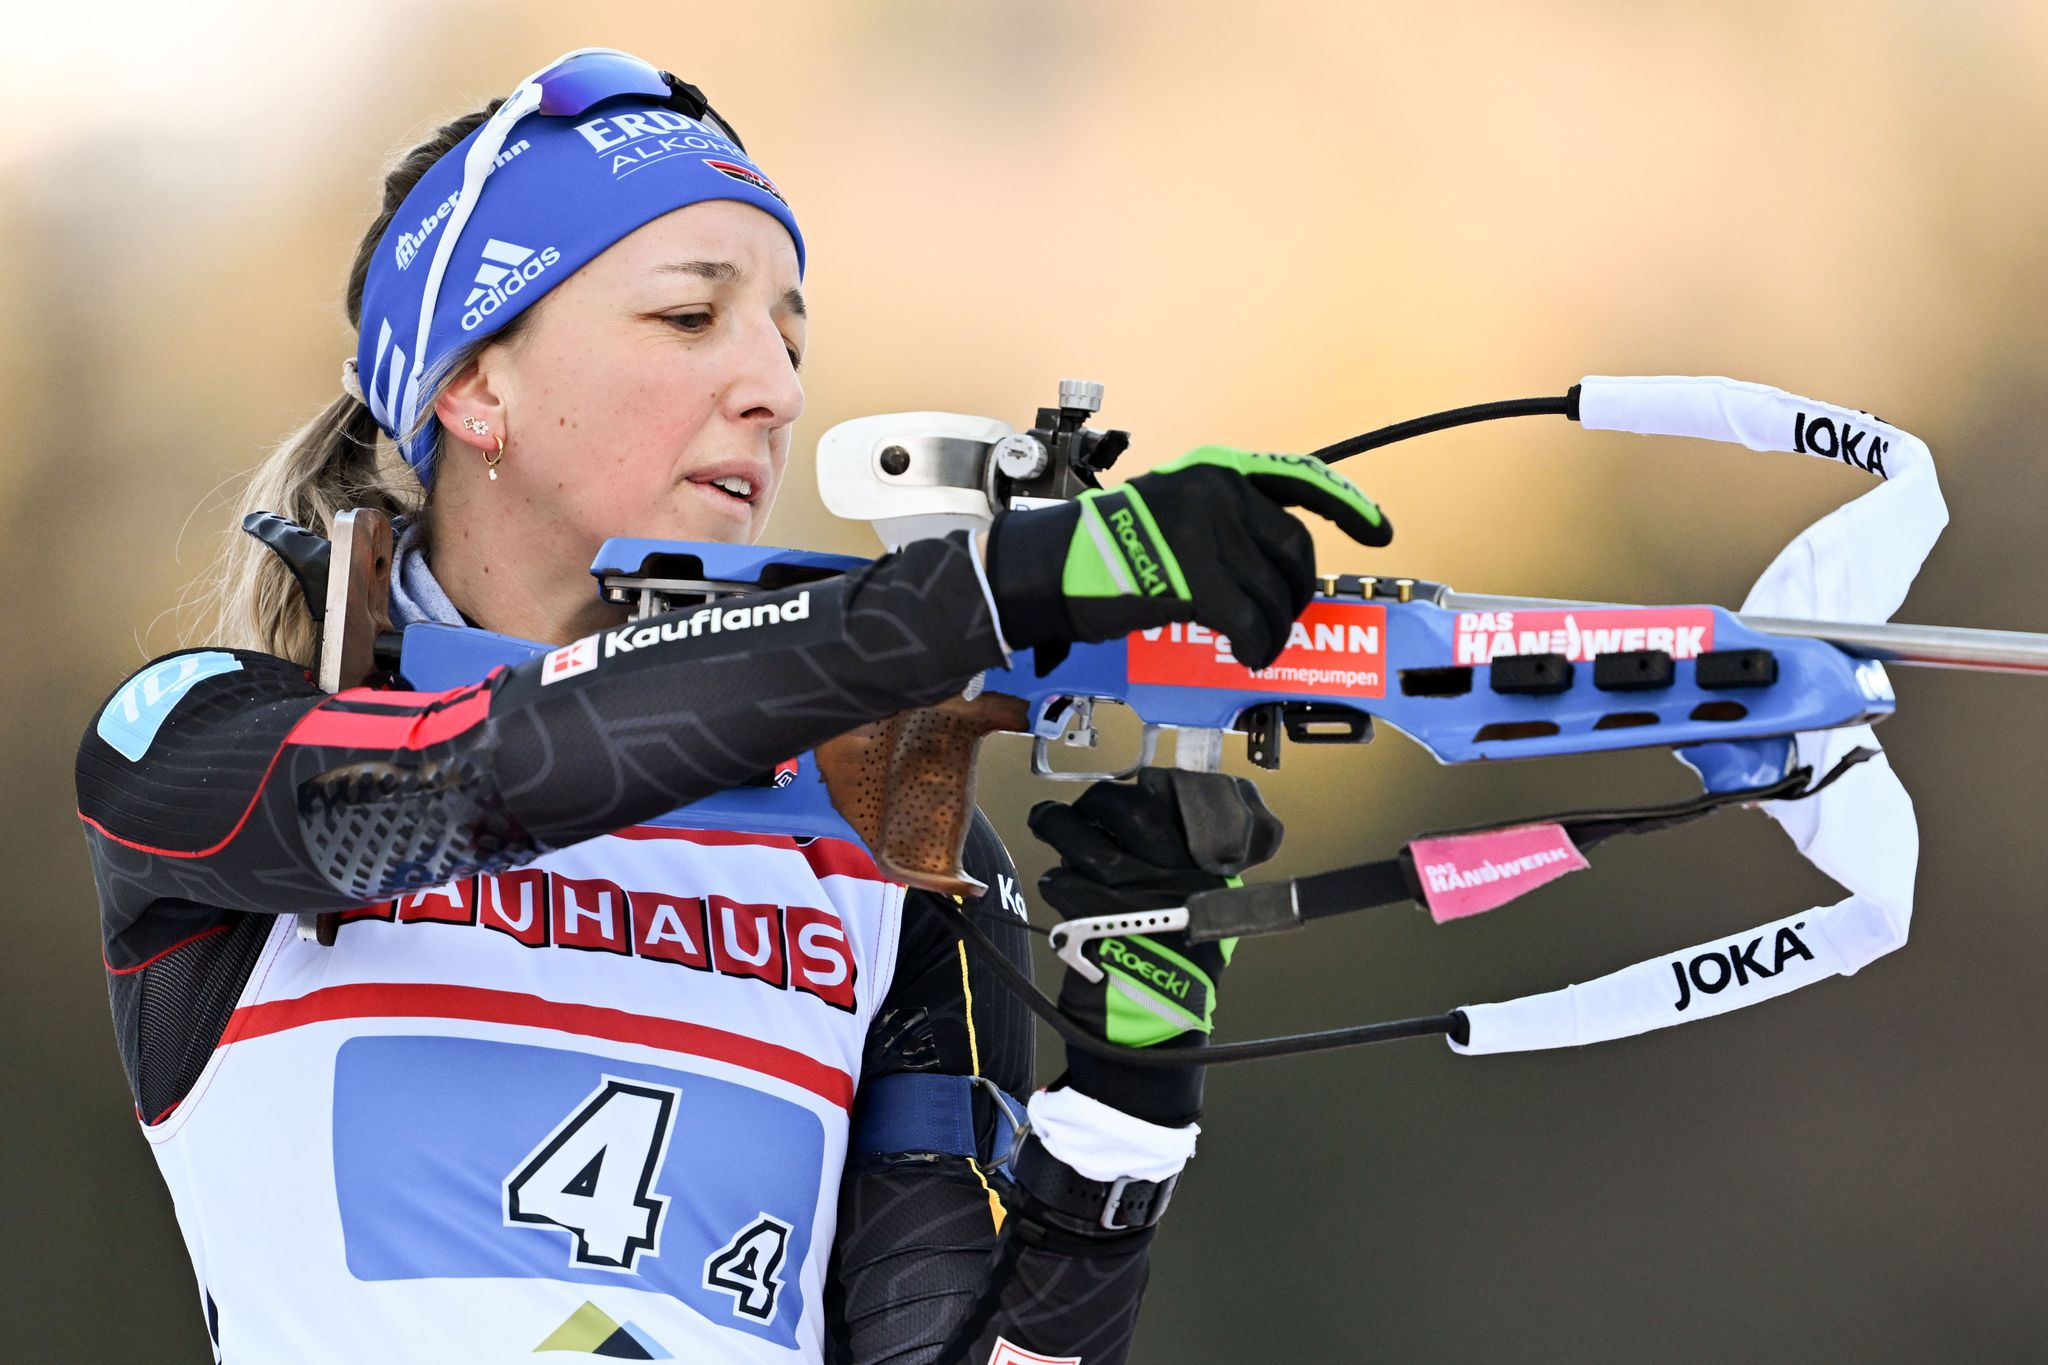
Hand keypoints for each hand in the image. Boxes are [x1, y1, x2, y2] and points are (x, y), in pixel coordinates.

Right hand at [985, 446, 1390, 669]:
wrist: (1048, 569)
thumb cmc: (1104, 551)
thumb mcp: (1171, 511)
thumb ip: (1224, 523)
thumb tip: (1275, 566)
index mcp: (1215, 472)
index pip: (1300, 480)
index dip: (1348, 507)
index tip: (1379, 531)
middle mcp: (1216, 493)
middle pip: (1294, 549)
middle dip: (1297, 593)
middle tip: (1284, 617)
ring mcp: (1206, 533)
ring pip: (1275, 594)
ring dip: (1275, 630)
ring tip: (1257, 645)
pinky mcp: (1194, 579)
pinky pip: (1252, 622)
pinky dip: (1259, 646)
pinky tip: (1249, 655)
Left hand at [1029, 767, 1282, 1125]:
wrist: (1155, 1022)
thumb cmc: (1176, 961)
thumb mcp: (1206, 907)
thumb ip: (1186, 860)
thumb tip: (1149, 808)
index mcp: (1205, 869)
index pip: (1179, 802)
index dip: (1149, 789)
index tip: (1135, 788)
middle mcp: (1173, 876)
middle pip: (1128, 809)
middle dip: (1096, 801)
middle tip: (1081, 807)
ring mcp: (1133, 896)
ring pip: (1084, 839)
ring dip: (1055, 824)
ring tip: (1045, 821)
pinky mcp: (1093, 921)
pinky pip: (1061, 881)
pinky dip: (1054, 881)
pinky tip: (1058, 886)